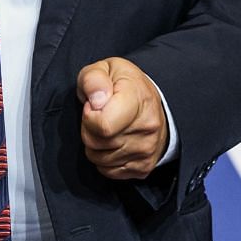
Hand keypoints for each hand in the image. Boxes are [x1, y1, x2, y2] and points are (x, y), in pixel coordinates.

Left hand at [77, 57, 168, 181]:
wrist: (152, 105)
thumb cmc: (124, 85)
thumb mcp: (105, 68)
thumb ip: (93, 79)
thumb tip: (96, 101)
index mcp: (138, 101)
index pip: (103, 125)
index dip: (89, 116)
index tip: (94, 106)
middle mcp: (147, 128)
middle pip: (97, 143)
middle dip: (88, 129)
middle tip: (98, 116)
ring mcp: (147, 151)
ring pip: (99, 159)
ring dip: (94, 145)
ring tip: (106, 127)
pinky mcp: (143, 168)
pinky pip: (108, 171)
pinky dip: (103, 159)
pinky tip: (111, 142)